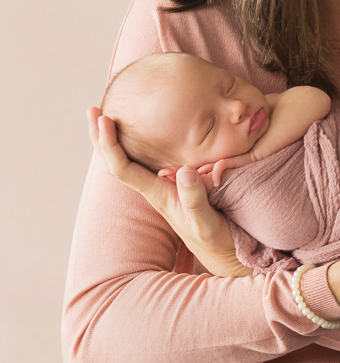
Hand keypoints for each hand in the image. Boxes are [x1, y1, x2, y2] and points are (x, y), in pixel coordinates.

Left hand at [87, 107, 249, 276]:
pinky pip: (144, 163)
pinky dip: (133, 145)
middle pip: (116, 162)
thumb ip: (196, 200)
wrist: (223, 253)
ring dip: (113, 140)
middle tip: (93, 110)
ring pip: (127, 162)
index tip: (105, 119)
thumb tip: (182, 171)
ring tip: (106, 116)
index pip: (122, 167)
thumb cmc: (217, 239)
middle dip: (101, 137)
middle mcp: (154, 190)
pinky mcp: (172, 186)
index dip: (109, 143)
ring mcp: (162, 188)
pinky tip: (137, 135)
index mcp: (158, 194)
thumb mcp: (208, 222)